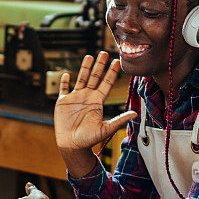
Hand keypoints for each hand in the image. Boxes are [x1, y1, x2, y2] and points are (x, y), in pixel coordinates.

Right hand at [54, 52, 136, 175]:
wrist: (73, 145)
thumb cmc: (89, 139)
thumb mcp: (106, 129)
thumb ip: (119, 120)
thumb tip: (135, 114)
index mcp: (98, 101)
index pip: (106, 83)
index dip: (112, 73)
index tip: (117, 62)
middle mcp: (87, 97)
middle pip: (95, 77)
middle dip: (100, 65)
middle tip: (105, 52)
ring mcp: (75, 98)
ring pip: (81, 78)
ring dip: (85, 68)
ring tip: (89, 56)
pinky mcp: (63, 102)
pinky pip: (63, 89)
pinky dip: (63, 81)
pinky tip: (66, 73)